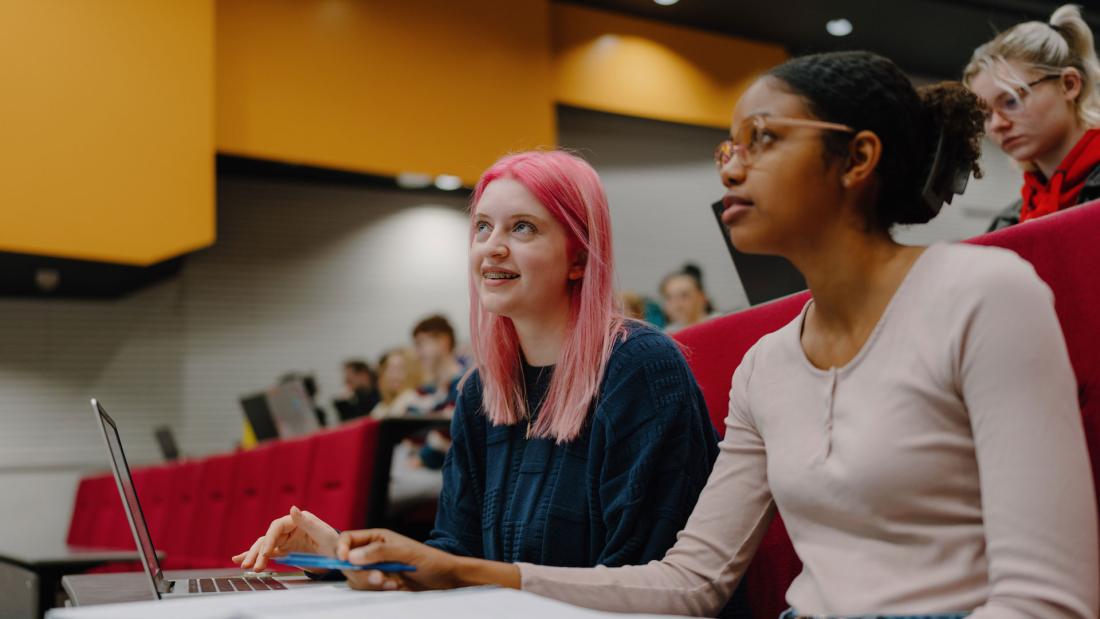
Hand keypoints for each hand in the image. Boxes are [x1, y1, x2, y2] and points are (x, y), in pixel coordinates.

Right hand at [231, 505, 338, 571]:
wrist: (338, 556)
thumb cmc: (333, 542)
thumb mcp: (322, 532)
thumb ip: (307, 521)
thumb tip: (293, 508)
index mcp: (296, 520)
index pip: (276, 527)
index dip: (269, 539)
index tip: (267, 553)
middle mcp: (287, 529)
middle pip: (267, 538)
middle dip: (257, 551)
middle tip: (251, 564)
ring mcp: (284, 541)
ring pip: (264, 546)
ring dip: (254, 556)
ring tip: (245, 567)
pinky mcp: (283, 551)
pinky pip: (266, 554)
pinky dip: (254, 556)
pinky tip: (240, 559)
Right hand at [336, 529, 462, 590]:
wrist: (444, 579)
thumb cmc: (428, 559)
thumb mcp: (404, 552)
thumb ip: (378, 552)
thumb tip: (351, 557)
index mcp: (376, 537)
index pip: (347, 539)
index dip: (341, 548)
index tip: (344, 559)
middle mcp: (372, 552)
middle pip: (349, 563)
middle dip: (361, 572)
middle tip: (379, 577)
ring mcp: (376, 569)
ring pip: (357, 578)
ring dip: (372, 583)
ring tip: (393, 582)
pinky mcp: (380, 584)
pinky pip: (368, 589)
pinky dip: (379, 590)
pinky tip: (396, 587)